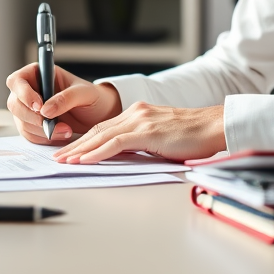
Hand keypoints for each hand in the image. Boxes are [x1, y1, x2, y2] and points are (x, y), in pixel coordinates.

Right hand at [6, 64, 121, 144]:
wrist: (99, 115)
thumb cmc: (93, 97)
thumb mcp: (85, 93)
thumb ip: (66, 98)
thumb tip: (45, 110)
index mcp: (40, 74)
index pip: (17, 80)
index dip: (23, 93)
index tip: (39, 106)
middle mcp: (31, 90)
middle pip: (14, 104)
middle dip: (32, 117)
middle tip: (50, 124)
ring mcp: (30, 109)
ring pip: (21, 121)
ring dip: (41, 130)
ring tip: (65, 130)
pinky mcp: (34, 125)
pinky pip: (29, 134)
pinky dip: (43, 138)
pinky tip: (61, 135)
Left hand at [52, 102, 225, 163]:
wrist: (215, 126)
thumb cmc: (195, 136)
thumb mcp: (163, 137)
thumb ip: (144, 142)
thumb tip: (127, 157)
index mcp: (140, 113)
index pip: (105, 128)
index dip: (86, 140)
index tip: (71, 151)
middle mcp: (137, 112)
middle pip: (98, 130)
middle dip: (76, 145)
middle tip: (58, 157)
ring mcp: (141, 120)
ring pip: (102, 135)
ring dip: (80, 150)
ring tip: (64, 161)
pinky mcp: (147, 132)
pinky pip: (115, 143)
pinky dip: (97, 152)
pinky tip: (84, 160)